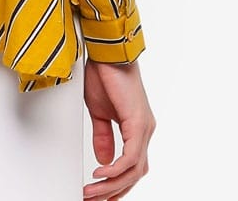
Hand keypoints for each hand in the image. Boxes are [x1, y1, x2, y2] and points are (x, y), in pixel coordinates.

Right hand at [83, 58, 155, 199]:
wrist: (107, 52)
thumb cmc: (105, 74)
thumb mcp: (99, 112)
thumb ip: (103, 136)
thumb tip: (104, 159)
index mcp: (137, 129)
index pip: (132, 167)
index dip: (118, 184)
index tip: (100, 196)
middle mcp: (145, 130)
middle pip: (134, 174)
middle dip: (112, 191)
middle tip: (92, 198)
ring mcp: (144, 127)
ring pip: (133, 170)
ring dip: (111, 184)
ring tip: (92, 191)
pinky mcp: (139, 123)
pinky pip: (130, 157)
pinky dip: (115, 169)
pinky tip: (101, 173)